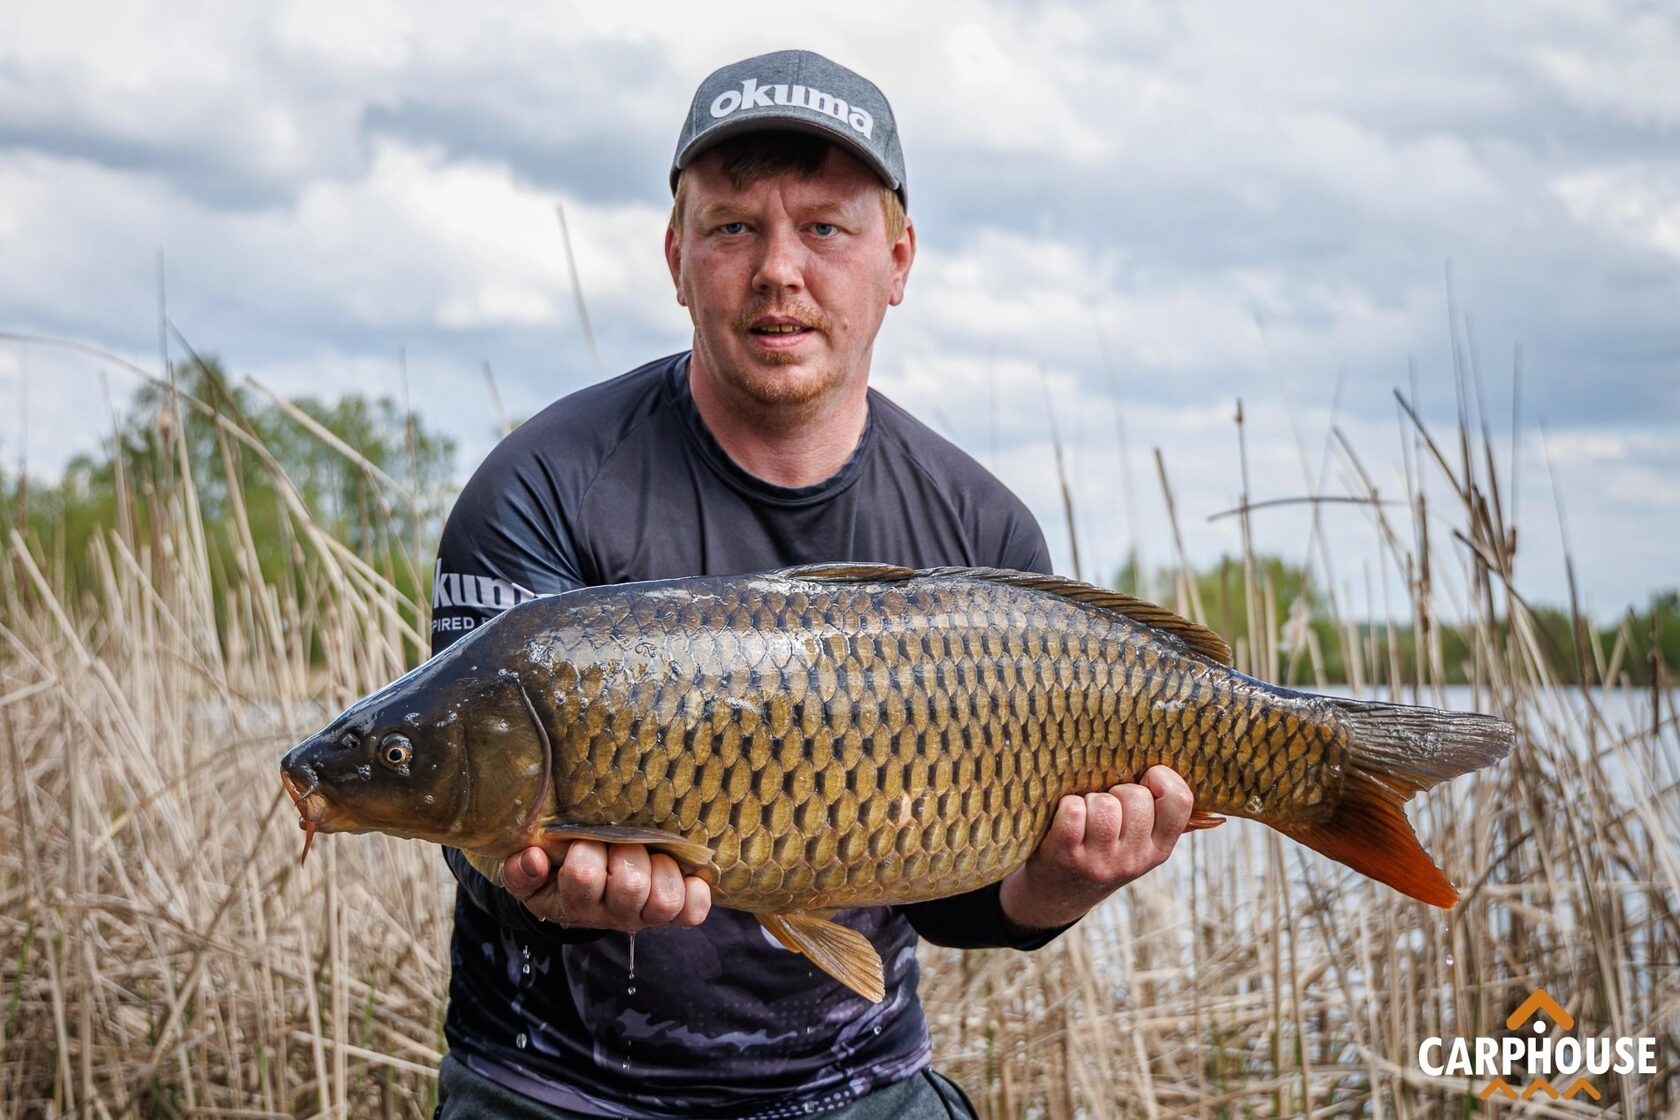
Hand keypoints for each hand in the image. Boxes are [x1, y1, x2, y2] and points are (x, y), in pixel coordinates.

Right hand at [502, 841, 710, 931]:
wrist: (582, 895)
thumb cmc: (557, 876)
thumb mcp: (530, 876)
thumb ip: (521, 871)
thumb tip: (534, 858)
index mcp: (575, 902)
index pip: (583, 874)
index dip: (587, 850)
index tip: (583, 840)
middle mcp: (613, 913)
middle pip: (630, 884)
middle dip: (627, 852)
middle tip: (619, 843)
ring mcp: (645, 916)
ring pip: (664, 899)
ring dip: (661, 868)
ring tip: (650, 855)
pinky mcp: (674, 915)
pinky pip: (693, 912)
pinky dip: (695, 892)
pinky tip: (685, 875)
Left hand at [998, 765, 1192, 932]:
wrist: (1059, 895)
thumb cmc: (1102, 852)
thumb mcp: (1138, 844)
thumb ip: (1156, 814)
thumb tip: (1168, 763)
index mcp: (1159, 849)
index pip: (1180, 800)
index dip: (1162, 778)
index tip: (1144, 781)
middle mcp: (1134, 859)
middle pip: (1136, 797)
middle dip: (1118, 790)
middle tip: (1107, 807)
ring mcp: (1100, 860)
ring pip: (1105, 804)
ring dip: (1090, 800)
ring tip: (1086, 815)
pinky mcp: (1067, 856)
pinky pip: (1073, 811)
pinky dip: (1066, 806)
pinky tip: (1066, 819)